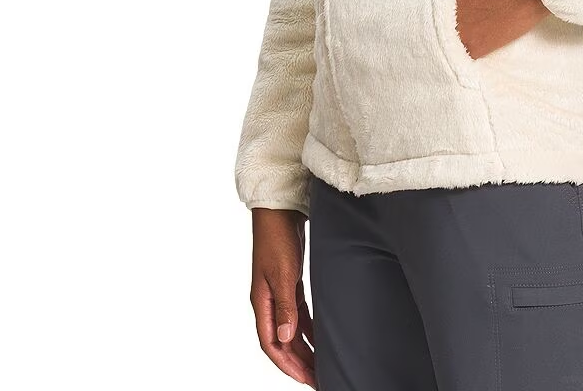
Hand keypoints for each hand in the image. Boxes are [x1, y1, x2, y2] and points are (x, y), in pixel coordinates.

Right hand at [249, 207, 315, 386]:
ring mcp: (279, 292)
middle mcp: (269, 301)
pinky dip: (308, 327)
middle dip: (299, 362)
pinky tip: (320, 335)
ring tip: (320, 363)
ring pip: (291, 329)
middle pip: (282, 341)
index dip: (287, 365)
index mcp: (262, 302)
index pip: (271, 345)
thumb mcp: (283, 273)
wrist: (280, 209)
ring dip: (304, 347)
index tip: (306, 379)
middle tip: (318, 378)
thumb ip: (285, 307)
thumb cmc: (277, 237)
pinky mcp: (290, 282)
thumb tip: (285, 339)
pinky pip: (299, 313)